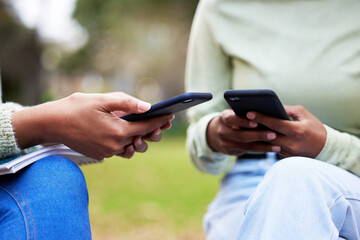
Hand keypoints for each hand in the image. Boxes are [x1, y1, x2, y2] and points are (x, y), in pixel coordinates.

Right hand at [12, 92, 173, 159]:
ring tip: (145, 129)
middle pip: (142, 140)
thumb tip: (148, 107)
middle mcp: (115, 145)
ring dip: (139, 139)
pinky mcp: (100, 155)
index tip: (171, 115)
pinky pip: (119, 150)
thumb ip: (127, 103)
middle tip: (160, 123)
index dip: (160, 120)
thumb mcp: (103, 100)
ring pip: (132, 148)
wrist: (52, 123)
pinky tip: (127, 133)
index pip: (146, 126)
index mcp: (118, 131)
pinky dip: (125, 143)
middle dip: (153, 131)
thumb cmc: (76, 107)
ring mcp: (107, 152)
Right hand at [207, 109, 280, 155]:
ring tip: (277, 145)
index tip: (256, 122)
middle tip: (273, 134)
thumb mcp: (234, 113)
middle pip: (240, 135)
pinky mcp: (231, 152)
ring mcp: (225, 143)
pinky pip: (249, 151)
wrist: (217, 134)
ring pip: (246, 146)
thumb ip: (245, 114)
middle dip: (258, 135)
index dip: (243, 122)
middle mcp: (222, 131)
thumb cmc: (233, 119)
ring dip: (263, 146)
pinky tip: (273, 149)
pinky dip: (262, 149)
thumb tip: (267, 112)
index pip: (232, 119)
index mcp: (223, 118)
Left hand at [246, 105, 326, 157]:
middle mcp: (292, 143)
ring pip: (267, 144)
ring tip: (242, 127)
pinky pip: (271, 149)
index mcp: (297, 131)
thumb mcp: (304, 114)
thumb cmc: (314, 127)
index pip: (275, 124)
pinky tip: (252, 135)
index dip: (261, 118)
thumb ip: (287, 110)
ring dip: (255, 136)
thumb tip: (270, 106)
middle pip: (267, 135)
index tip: (248, 112)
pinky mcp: (285, 158)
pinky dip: (262, 142)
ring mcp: (288, 153)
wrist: (326, 148)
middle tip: (239, 120)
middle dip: (253, 128)